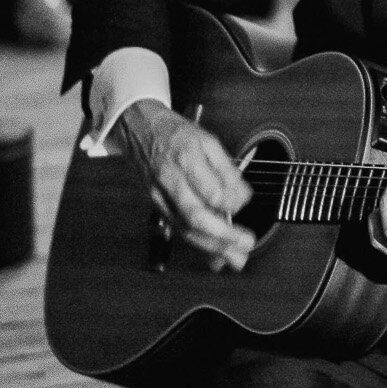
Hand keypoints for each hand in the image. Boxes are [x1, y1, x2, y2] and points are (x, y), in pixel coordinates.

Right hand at [118, 98, 253, 272]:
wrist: (139, 128)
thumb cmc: (177, 133)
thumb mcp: (208, 140)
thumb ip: (226, 169)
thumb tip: (242, 197)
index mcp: (187, 157)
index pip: (212, 190)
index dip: (232, 202)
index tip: (245, 202)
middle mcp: (171, 179)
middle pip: (196, 216)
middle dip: (223, 236)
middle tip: (246, 244)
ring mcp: (160, 195)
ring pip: (185, 228)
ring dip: (212, 247)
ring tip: (235, 259)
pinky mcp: (156, 204)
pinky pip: (178, 228)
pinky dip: (198, 244)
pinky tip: (215, 256)